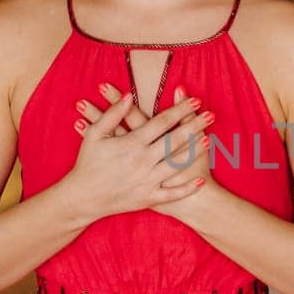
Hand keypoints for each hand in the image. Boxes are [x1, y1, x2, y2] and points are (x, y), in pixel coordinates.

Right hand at [63, 82, 214, 222]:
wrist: (82, 198)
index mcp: (131, 144)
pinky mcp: (148, 198)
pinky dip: (187, 188)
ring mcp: (147, 181)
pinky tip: (200, 181)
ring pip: (177, 165)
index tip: (195, 100)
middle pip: (175, 140)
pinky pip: (172, 194)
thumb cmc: (87, 163)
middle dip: (195, 126)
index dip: (180, 109)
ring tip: (209, 141)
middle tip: (211, 115)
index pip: (162, 122)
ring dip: (194, 152)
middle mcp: (143, 161)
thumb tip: (130, 95)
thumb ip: (113, 114)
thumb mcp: (94, 134)